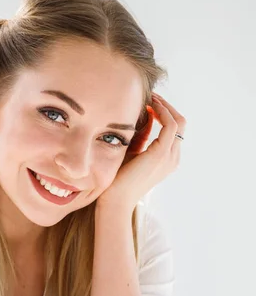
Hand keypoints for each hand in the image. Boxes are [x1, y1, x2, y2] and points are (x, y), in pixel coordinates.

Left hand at [96, 93, 185, 212]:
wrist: (115, 200)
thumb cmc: (118, 180)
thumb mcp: (132, 152)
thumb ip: (142, 136)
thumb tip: (146, 116)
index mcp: (167, 159)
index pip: (174, 128)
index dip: (164, 112)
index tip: (149, 101)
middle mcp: (172, 157)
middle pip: (180, 122)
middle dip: (166, 105)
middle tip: (150, 95)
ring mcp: (169, 156)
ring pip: (178, 121)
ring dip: (164, 105)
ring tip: (149, 97)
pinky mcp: (161, 153)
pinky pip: (170, 124)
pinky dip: (161, 111)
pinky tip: (148, 106)